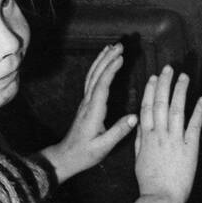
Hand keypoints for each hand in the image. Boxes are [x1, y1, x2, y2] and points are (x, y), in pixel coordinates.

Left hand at [40, 44, 136, 183]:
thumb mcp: (103, 146)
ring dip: (102, 60)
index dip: (111, 70)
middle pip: (96, 75)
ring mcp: (85, 102)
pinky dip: (98, 69)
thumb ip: (118, 132)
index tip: (121, 57)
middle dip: (107, 59)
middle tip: (120, 45)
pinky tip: (103, 63)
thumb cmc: (84, 154)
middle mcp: (88, 103)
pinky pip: (91, 81)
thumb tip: (135, 117)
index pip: (102, 85)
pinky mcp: (86, 104)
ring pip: (92, 76)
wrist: (66, 157)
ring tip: (112, 47)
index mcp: (93, 111)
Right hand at [128, 66, 201, 202]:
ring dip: (180, 91)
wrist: (161, 197)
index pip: (147, 107)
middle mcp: (160, 134)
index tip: (154, 77)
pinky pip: (194, 125)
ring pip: (177, 110)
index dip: (151, 90)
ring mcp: (175, 140)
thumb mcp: (139, 158)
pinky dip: (199, 111)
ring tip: (184, 77)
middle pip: (161, 103)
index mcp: (146, 136)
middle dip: (165, 84)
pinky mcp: (189, 148)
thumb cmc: (149, 181)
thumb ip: (141, 139)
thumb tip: (141, 123)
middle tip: (169, 68)